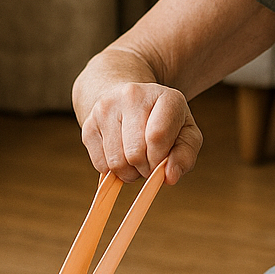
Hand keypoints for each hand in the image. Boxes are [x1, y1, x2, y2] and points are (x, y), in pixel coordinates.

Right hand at [79, 82, 202, 184]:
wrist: (128, 99)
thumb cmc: (163, 121)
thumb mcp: (186, 134)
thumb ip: (185, 156)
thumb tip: (169, 177)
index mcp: (164, 96)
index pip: (157, 136)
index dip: (160, 160)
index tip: (162, 163)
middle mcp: (132, 95)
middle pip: (135, 153)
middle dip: (146, 169)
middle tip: (150, 162)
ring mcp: (106, 108)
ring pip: (116, 162)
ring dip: (130, 172)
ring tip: (137, 160)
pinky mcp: (88, 124)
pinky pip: (101, 165)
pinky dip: (114, 170)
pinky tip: (122, 156)